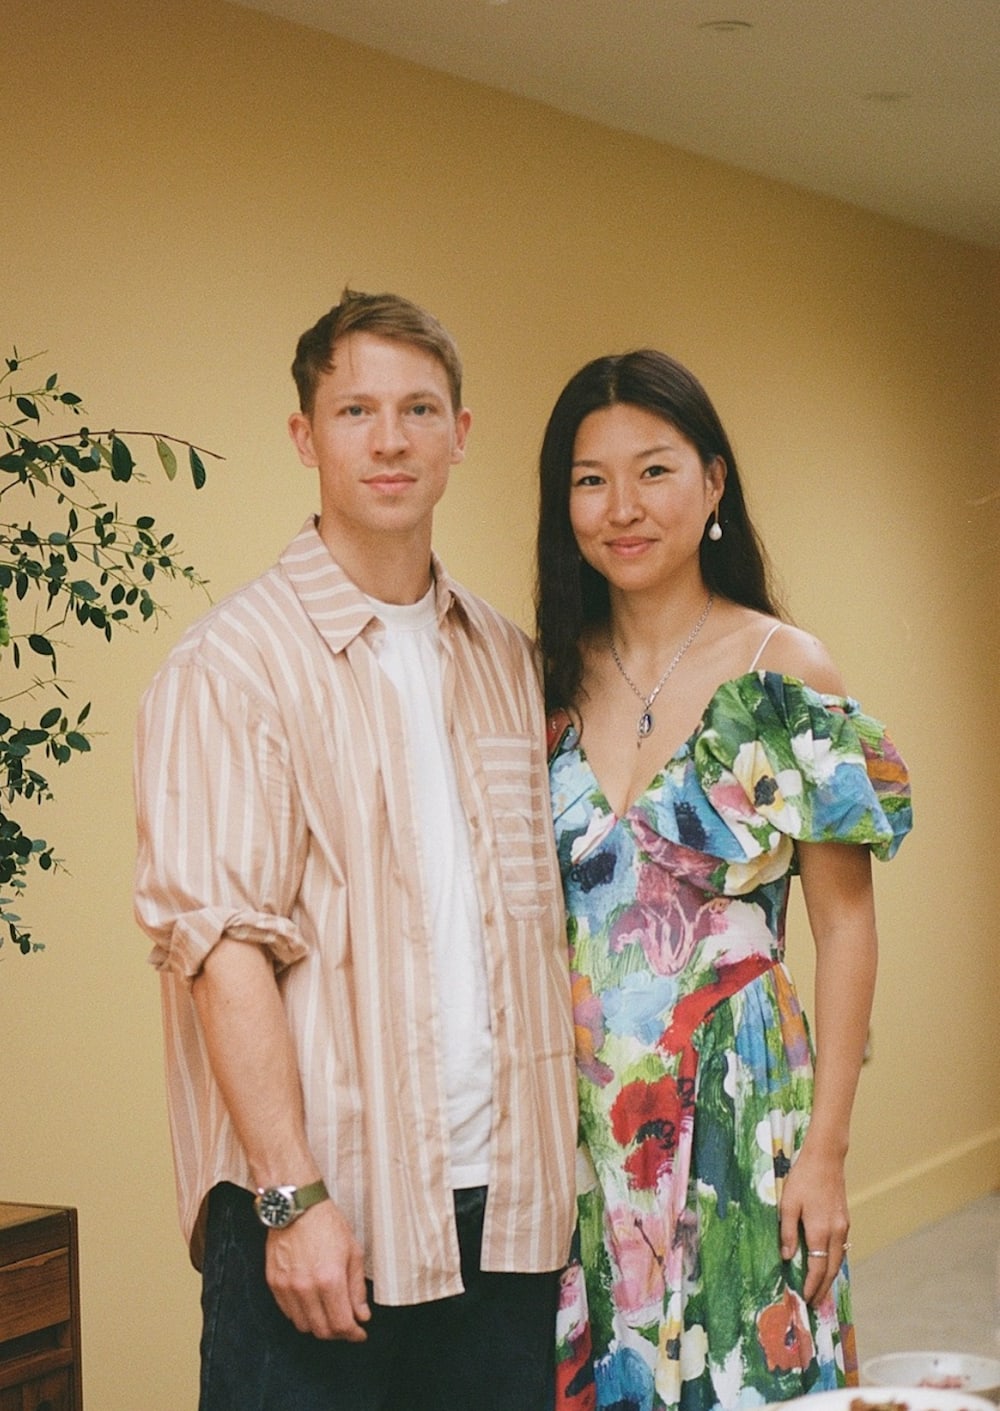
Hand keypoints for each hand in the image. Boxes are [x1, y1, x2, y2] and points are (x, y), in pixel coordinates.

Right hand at [265, 1197, 371, 1339]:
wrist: (297, 1207)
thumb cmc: (327, 1225)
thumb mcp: (353, 1252)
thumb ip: (357, 1289)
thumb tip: (362, 1316)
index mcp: (330, 1279)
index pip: (341, 1324)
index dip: (353, 1334)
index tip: (359, 1333)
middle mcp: (306, 1288)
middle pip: (322, 1330)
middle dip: (338, 1333)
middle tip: (347, 1325)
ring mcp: (287, 1287)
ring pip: (303, 1325)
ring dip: (319, 1325)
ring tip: (329, 1313)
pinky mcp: (274, 1283)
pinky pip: (288, 1313)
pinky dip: (302, 1314)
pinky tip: (312, 1303)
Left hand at [778, 1148, 850, 1306]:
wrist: (826, 1158)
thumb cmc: (803, 1178)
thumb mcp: (788, 1204)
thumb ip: (787, 1232)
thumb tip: (785, 1257)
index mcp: (820, 1230)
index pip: (817, 1267)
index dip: (812, 1285)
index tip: (805, 1298)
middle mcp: (836, 1232)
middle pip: (831, 1268)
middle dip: (823, 1288)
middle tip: (814, 1304)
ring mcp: (843, 1226)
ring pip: (838, 1260)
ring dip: (830, 1277)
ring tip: (821, 1290)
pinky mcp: (845, 1220)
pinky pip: (841, 1248)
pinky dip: (834, 1262)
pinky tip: (827, 1266)